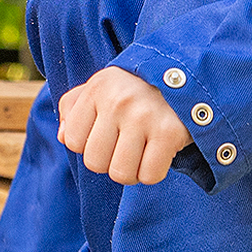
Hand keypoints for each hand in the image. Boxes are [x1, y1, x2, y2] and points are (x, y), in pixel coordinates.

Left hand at [56, 63, 191, 185]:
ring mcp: (143, 117)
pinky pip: (150, 176)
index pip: (72, 140)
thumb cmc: (136, 89)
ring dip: (131, 171)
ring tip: (141, 152)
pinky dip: (153, 173)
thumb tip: (63, 137)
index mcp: (97, 89)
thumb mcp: (101, 86)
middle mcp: (117, 102)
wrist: (188, 76)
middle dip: (109, 162)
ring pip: (121, 173)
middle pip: (95, 162)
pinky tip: (158, 155)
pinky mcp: (169, 133)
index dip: (88, 145)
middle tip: (125, 146)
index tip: (107, 133)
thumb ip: (73, 107)